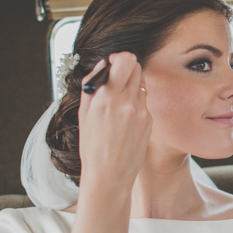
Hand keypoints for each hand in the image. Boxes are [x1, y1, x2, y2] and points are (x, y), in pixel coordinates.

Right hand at [77, 52, 151, 187]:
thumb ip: (93, 86)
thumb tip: (103, 65)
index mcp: (105, 98)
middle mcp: (125, 102)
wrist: (109, 175)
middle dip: (126, 68)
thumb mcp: (84, 114)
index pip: (125, 60)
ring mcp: (140, 111)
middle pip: (136, 66)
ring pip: (141, 83)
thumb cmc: (92, 146)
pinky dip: (135, 103)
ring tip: (119, 102)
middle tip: (117, 79)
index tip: (113, 63)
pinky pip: (144, 101)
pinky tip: (126, 119)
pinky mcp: (148, 120)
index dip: (120, 58)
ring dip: (131, 85)